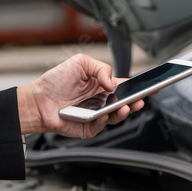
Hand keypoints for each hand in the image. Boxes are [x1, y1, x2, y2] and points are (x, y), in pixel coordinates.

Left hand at [17, 53, 146, 138]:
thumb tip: (112, 82)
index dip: (140, 87)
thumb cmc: (56, 81)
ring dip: (124, 112)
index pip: (127, 87)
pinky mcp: (89, 128)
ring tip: (126, 106)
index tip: (153, 86)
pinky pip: (101, 126)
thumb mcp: (80, 62)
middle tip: (140, 99)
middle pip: (126, 103)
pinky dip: (104, 120)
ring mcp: (98, 115)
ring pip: (117, 116)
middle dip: (136, 101)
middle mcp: (103, 101)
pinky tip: (104, 114)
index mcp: (104, 85)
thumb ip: (100, 68)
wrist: (38, 100)